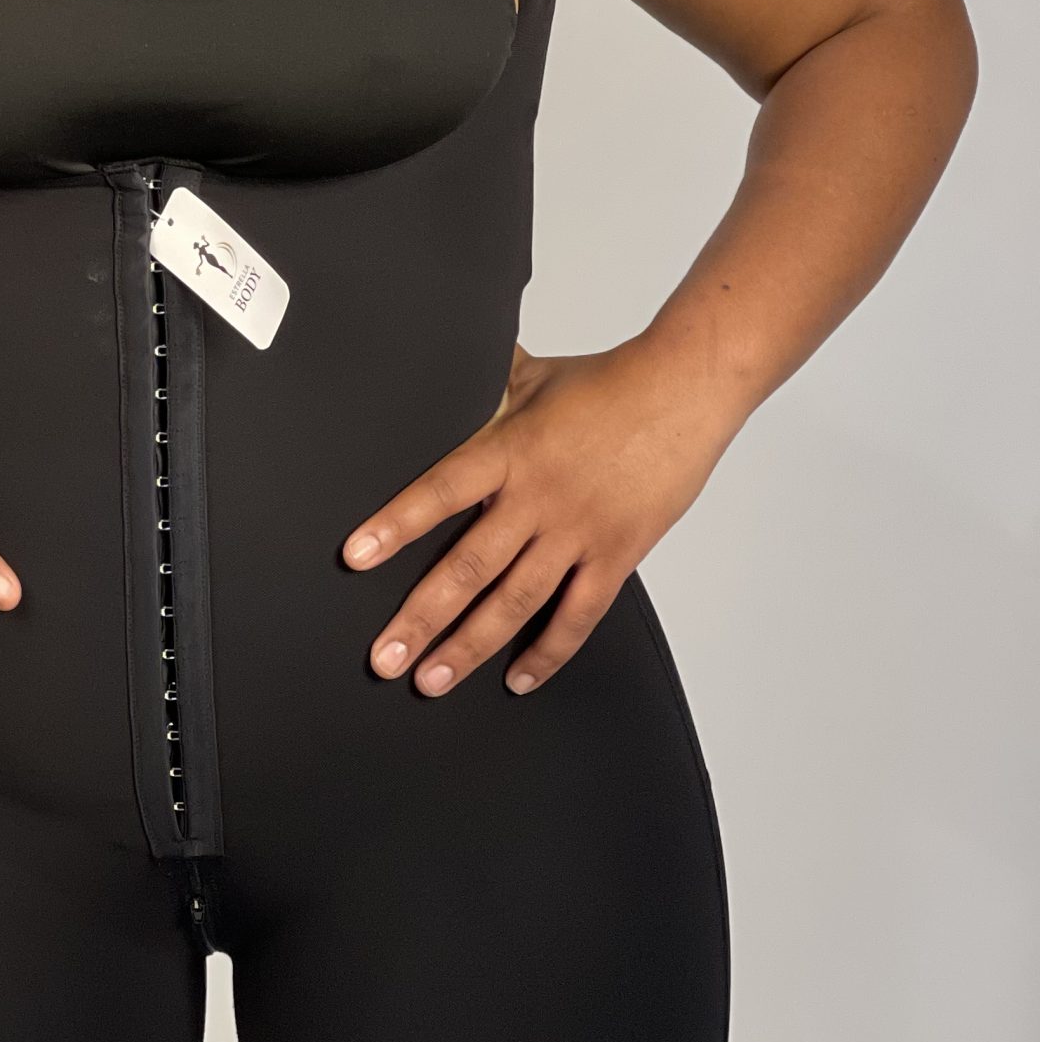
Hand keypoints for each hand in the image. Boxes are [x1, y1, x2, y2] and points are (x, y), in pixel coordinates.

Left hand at [341, 339, 733, 696]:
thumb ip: (483, 383)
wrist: (685, 389)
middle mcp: (539, 497)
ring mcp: (579, 531)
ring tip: (431, 680)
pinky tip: (517, 679)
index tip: (356, 558)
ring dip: (470, 646)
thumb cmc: (608, 381)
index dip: (397, 524)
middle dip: (422, 617)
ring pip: (516, 602)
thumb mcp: (533, 374)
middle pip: (470, 566)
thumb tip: (444, 361)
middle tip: (385, 658)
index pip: (441, 491)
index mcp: (510, 450)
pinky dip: (549, 652)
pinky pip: (579, 615)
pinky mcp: (618, 554)